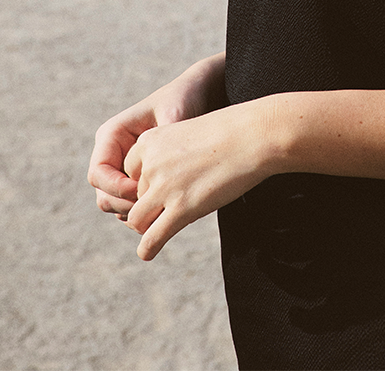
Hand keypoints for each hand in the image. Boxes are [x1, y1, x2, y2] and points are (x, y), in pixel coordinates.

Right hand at [88, 54, 225, 219]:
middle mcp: (112, 154)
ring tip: (163, 209)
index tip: (143, 192)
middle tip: (154, 209)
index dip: (116, 189)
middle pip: (104, 195)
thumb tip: (158, 171)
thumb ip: (163, 141)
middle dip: (125, 206)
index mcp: (112, 135)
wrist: (198, 95)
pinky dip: (146, 210)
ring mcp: (123, 168)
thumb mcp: (173, 113)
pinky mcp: (138, 179)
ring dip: (136, 212)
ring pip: (117, 204)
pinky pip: (133, 205)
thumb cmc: (183, 99)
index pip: (98, 173)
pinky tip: (170, 206)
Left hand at [120, 101, 271, 260]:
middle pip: (136, 197)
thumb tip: (167, 182)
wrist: (254, 136)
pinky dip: (148, 248)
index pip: (130, 172)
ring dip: (147, 226)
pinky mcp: (181, 209)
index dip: (146, 182)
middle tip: (177, 202)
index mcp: (149, 141)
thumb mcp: (188, 134)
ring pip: (138, 220)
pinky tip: (149, 252)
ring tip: (159, 229)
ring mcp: (164, 188)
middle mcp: (150, 164)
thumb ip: (170, 155)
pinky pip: (152, 238)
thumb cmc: (229, 132)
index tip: (164, 187)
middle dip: (152, 204)